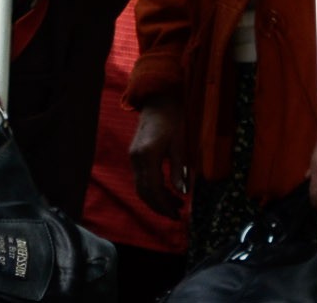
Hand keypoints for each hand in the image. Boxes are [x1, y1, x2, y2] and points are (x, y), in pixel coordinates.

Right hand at [129, 99, 188, 217]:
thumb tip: (183, 192)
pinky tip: (166, 192)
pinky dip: (152, 190)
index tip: (177, 214)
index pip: (154, 188)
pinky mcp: (135, 156)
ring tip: (175, 206)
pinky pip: (141, 179)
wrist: (158, 101)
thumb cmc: (173, 119)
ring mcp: (133, 158)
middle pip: (144, 192)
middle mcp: (136, 159)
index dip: (165, 204)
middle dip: (159, 206)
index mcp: (148, 155)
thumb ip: (179, 169)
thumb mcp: (180, 143)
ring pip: (141, 188)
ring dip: (156, 200)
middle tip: (176, 215)